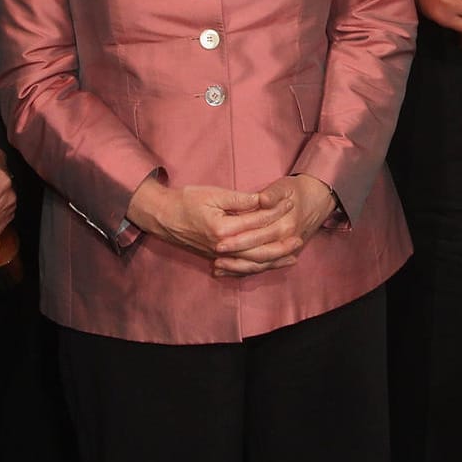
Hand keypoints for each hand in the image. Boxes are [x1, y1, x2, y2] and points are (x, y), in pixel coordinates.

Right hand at [126, 178, 289, 262]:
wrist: (162, 216)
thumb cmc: (185, 200)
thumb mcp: (212, 194)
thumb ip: (239, 199)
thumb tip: (263, 201)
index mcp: (222, 229)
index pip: (256, 222)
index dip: (275, 212)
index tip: (290, 203)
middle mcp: (222, 247)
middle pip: (259, 250)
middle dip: (281, 245)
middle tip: (299, 238)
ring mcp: (219, 255)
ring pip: (252, 263)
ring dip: (273, 260)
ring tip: (292, 256)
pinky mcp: (216, 258)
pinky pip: (241, 267)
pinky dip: (257, 267)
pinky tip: (268, 264)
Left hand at [210, 175, 337, 276]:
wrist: (317, 199)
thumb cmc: (297, 190)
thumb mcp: (284, 186)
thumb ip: (272, 193)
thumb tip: (262, 200)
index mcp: (285, 225)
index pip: (257, 236)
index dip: (238, 239)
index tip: (219, 241)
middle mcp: (285, 241)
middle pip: (256, 255)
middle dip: (234, 258)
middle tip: (214, 257)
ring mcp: (285, 250)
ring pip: (259, 265)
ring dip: (237, 268)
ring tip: (217, 267)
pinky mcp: (282, 253)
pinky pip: (262, 266)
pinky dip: (245, 270)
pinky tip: (227, 271)